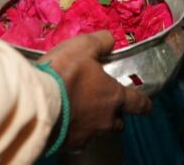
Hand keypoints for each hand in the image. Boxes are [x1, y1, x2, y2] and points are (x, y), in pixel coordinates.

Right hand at [40, 31, 151, 149]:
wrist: (36, 103)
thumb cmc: (64, 73)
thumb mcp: (83, 47)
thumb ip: (101, 42)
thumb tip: (111, 40)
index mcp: (114, 97)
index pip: (138, 103)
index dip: (143, 103)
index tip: (146, 105)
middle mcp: (105, 120)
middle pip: (118, 122)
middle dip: (115, 115)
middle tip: (104, 105)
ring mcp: (88, 135)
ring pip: (98, 131)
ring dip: (94, 123)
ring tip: (80, 112)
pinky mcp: (69, 144)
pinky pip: (78, 140)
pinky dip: (74, 132)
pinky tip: (65, 123)